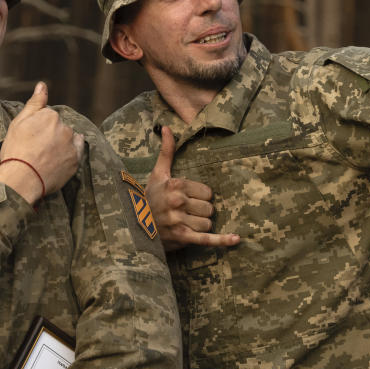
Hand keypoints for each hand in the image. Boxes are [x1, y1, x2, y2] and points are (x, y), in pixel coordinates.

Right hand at [0, 82, 84, 203]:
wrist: (21, 179)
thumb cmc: (16, 150)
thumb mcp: (19, 122)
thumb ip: (35, 103)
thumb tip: (43, 85)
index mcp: (50, 116)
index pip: (48, 117)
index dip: (37, 127)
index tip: (29, 138)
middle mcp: (65, 127)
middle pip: (59, 127)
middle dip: (50, 134)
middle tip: (36, 149)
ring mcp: (71, 145)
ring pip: (68, 139)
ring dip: (61, 143)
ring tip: (45, 156)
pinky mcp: (75, 160)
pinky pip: (77, 151)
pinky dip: (69, 153)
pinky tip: (59, 158)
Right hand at [146, 126, 239, 252]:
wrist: (133, 226)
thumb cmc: (149, 198)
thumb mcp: (158, 174)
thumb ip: (167, 151)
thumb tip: (167, 128)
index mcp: (176, 185)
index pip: (208, 193)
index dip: (201, 197)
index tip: (189, 200)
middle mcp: (178, 202)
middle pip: (209, 209)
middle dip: (201, 212)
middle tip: (186, 213)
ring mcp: (179, 221)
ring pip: (208, 224)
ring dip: (200, 226)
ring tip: (186, 224)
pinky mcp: (181, 237)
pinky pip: (206, 239)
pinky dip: (222, 241)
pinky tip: (236, 239)